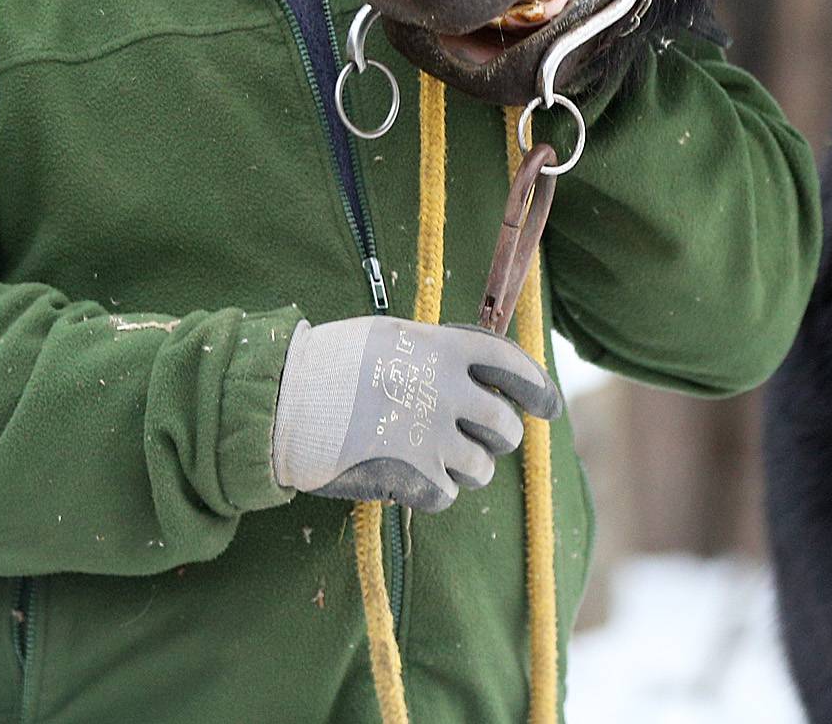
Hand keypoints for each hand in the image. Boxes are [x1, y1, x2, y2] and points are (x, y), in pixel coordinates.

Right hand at [270, 315, 560, 513]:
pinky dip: (431, 489)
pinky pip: (447, 495)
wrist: (283, 398)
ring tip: (427, 453)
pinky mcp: (414, 476)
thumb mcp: (390, 338)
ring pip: (482, 469)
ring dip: (463, 467)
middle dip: (494, 436)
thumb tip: (480, 378)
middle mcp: (447, 390)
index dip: (538, 387)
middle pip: (505, 428)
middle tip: (468, 436)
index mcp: (441, 348)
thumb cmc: (332, 363)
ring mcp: (432, 435)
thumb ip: (437, 355)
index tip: (548, 407)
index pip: (511, 365)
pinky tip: (404, 472)